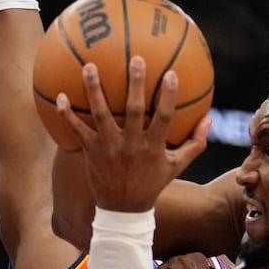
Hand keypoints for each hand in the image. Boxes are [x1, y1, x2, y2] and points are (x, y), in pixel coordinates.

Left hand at [57, 56, 211, 212]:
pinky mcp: (91, 151)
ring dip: (94, 90)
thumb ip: (195, 143)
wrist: (123, 210)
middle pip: (134, 110)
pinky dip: (66, 114)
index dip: (169, 96)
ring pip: (101, 114)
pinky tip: (59, 95)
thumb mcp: (176, 166)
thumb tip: (209, 119)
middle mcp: (131, 144)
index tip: (171, 73)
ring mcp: (109, 147)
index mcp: (153, 146)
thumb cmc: (152, 183)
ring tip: (89, 66)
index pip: (165, 117)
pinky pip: (76, 129)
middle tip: (135, 58)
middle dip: (135, 84)